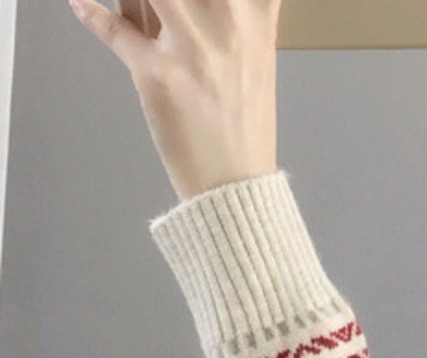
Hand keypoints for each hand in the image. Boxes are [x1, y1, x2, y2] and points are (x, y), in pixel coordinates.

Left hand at [69, 0, 280, 200]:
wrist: (236, 182)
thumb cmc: (242, 121)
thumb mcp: (253, 54)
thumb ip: (229, 9)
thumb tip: (153, 1)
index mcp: (255, 16)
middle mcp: (226, 23)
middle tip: (153, 2)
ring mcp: (191, 47)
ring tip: (134, 6)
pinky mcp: (157, 73)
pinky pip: (112, 28)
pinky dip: (92, 13)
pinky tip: (82, 5)